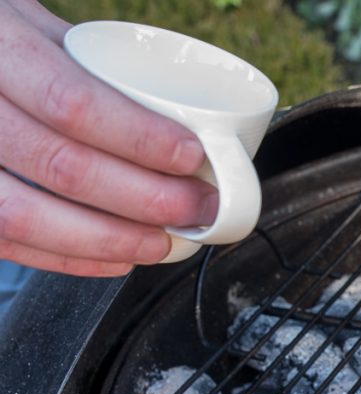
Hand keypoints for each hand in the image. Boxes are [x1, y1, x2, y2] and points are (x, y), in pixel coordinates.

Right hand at [0, 0, 215, 275]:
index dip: (140, 139)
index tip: (191, 156)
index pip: (72, 104)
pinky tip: (119, 257)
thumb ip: (93, 67)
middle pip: (63, 166)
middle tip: (198, 205)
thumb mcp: (36, 24)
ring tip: (164, 240)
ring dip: (112, 238)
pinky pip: (7, 242)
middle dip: (146, 198)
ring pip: (28, 216)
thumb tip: (181, 117)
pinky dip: (71, 259)